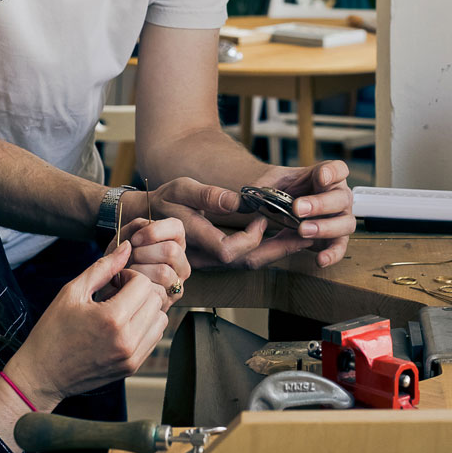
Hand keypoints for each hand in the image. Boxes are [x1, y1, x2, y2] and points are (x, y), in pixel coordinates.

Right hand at [4, 241, 169, 406]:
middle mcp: (127, 340)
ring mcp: (132, 357)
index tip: (113, 281)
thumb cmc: (52, 331)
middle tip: (117, 293)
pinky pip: (154, 338)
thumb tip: (126, 247)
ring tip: (122, 309)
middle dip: (139, 290)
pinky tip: (123, 325)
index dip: (128, 275)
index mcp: (111, 318)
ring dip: (145, 308)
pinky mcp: (133, 367)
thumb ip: (103, 267)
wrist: (44, 374)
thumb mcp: (72, 292)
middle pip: (155, 300)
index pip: (143, 284)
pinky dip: (145, 326)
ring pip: (160, 319)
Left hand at [101, 217, 189, 310]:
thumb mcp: (125, 237)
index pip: (176, 227)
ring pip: (164, 272)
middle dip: (143, 253)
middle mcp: (181, 262)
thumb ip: (136, 226)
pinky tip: (132, 285)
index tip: (135, 239)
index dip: (153, 231)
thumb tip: (145, 228)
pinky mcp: (171, 299)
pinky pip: (157, 291)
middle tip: (131, 258)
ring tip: (130, 272)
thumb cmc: (121, 260)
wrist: (111, 286)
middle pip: (171, 250)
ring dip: (139, 271)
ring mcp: (178, 281)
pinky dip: (138, 287)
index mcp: (174, 241)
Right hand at [139, 167, 351, 270]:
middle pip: (247, 262)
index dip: (251, 238)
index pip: (229, 250)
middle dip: (279, 249)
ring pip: (248, 263)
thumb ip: (206, 195)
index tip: (262, 217)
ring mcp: (211, 260)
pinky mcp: (217, 259)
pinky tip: (282, 238)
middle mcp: (204, 256)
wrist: (146, 220)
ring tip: (302, 236)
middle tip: (306, 234)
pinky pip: (245, 259)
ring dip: (277, 250)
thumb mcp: (180, 188)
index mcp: (194, 237)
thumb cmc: (163, 201)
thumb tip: (236, 201)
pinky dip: (266, 249)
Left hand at [249, 161, 354, 267]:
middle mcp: (337, 196)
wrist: (279, 208)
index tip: (320, 177)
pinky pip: (339, 247)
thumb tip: (245, 200)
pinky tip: (320, 259)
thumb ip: (260, 189)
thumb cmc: (280, 191)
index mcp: (326, 176)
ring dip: (325, 227)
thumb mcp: (270, 184)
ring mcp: (339, 218)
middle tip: (298, 209)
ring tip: (302, 231)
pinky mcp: (335, 238)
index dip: (332, 172)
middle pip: (342, 197)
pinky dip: (332, 254)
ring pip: (345, 223)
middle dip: (320, 204)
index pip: (338, 169)